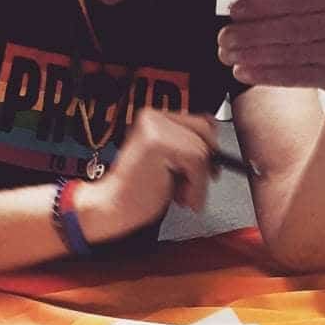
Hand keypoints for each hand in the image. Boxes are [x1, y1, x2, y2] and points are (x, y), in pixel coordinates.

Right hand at [75, 109, 218, 242]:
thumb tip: (214, 138)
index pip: (198, 121)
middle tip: (197, 185)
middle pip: (203, 130)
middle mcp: (152, 117)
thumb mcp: (167, 161)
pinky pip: (196, 162)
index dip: (209, 145)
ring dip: (199, 180)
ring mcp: (153, 128)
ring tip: (182, 195)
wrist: (110, 207)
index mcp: (153, 117)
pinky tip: (181, 198)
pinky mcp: (157, 143)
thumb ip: (185, 146)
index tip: (210, 166)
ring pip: (201, 149)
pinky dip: (196, 186)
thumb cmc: (137, 190)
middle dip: (207, 161)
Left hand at [218, 0, 324, 107]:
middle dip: (249, 33)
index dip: (262, 4)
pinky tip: (244, 72)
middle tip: (224, 36)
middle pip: (288, 28)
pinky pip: (293, 76)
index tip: (236, 10)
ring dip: (251, 55)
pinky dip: (265, 75)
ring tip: (228, 53)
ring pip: (287, 53)